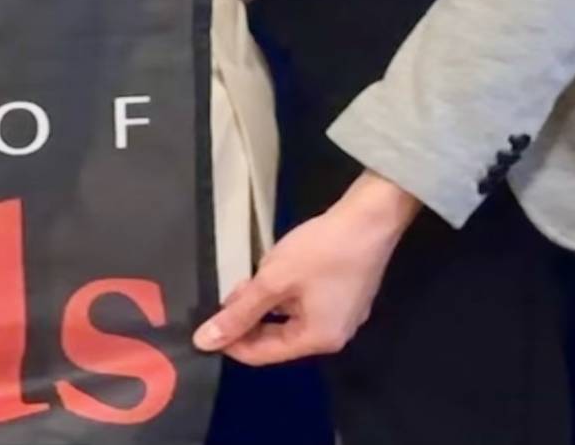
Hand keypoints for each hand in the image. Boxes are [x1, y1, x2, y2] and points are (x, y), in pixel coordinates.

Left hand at [193, 172, 423, 364]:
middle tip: (221, 300)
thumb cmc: (321, 251)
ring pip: (289, 320)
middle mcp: (333, 336)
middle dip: (247, 322)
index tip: (205, 328)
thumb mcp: (272, 280)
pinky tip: (269, 275)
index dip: (230, 343)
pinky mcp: (345, 297)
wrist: (370, 218)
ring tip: (242, 283)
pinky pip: (304, 306)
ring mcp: (342, 317)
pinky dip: (283, 296)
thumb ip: (238, 313)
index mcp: (318, 340)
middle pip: (277, 339)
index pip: (262, 355)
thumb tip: (205, 342)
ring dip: (263, 306)